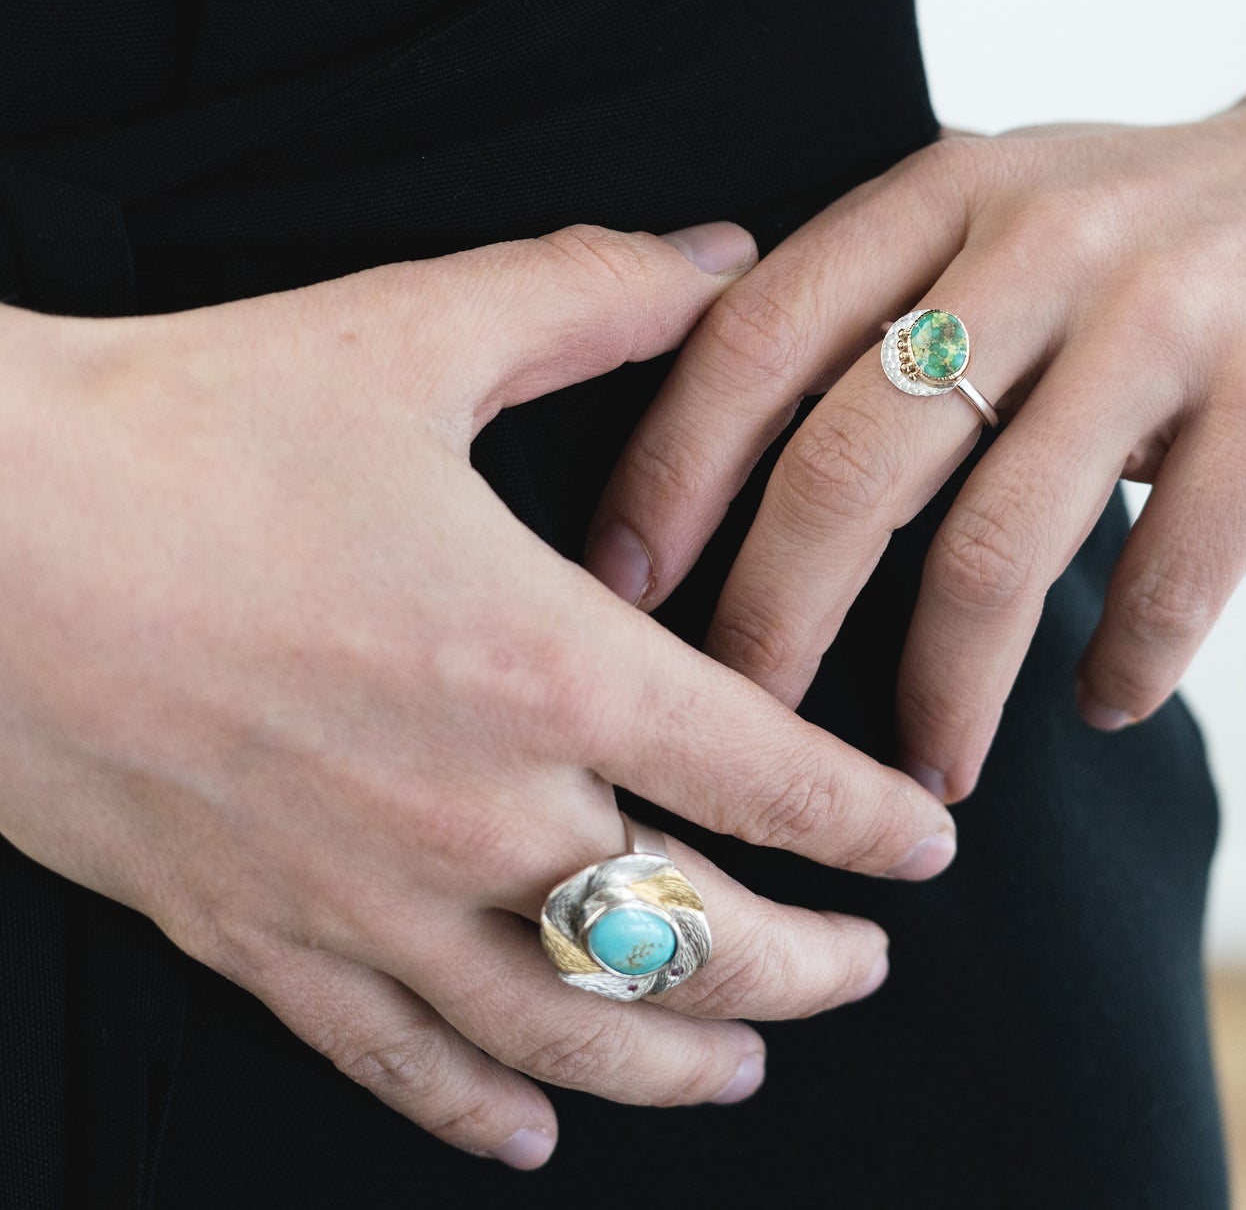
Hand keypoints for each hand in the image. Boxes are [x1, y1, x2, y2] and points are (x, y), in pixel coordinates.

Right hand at [0, 221, 954, 1167]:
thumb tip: (717, 257)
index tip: (924, 849)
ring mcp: (360, 893)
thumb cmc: (186, 426)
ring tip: (750, 1063)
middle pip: (690, 935)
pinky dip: (475, 1106)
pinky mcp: (251, 931)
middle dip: (805, 963)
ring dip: (678, 1056)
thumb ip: (589, 295)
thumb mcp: (411, 334)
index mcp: (537, 663)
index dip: (865, 820)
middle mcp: (471, 808)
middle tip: (865, 965)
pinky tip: (533, 1130)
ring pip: (565, 1029)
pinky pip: (389, 1058)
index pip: (763, 773)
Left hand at [585, 76, 1245, 798]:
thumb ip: (876, 304)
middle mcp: (1034, 244)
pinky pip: (1171, 574)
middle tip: (744, 722)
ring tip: (925, 772)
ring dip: (945, 687)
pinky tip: (1096, 704)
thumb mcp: (996, 216)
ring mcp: (1164, 316)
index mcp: (936, 197)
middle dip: (773, 617)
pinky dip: (1122, 665)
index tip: (619, 591)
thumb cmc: (1152, 227)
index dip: (667, 475)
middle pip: (848, 463)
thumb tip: (725, 480)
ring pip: (996, 543)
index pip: (753, 341)